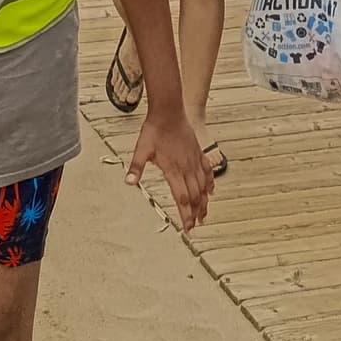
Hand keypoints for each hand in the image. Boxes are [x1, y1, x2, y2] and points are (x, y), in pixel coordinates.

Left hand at [127, 106, 211, 229]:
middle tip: (195, 226)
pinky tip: (211, 191)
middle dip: (195, 213)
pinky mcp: (198, 153)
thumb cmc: (154, 130)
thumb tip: (129, 182)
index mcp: (173, 170)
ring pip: (203, 186)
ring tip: (204, 215)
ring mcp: (194, 160)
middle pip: (195, 196)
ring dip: (204, 202)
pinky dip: (210, 183)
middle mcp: (187, 168)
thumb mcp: (141, 149)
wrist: (168, 112)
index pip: (182, 198)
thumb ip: (136, 167)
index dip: (185, 215)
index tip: (187, 228)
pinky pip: (207, 171)